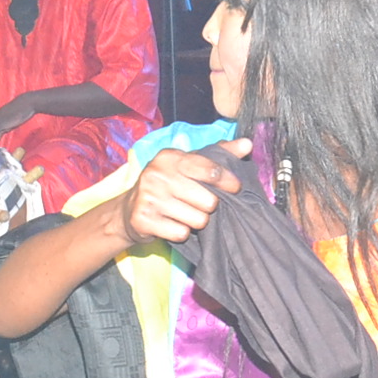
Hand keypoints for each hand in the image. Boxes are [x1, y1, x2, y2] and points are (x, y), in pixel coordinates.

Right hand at [117, 139, 249, 244]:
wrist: (129, 210)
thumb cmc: (167, 185)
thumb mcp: (189, 165)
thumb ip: (219, 154)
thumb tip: (248, 143)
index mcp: (169, 156)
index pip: (211, 169)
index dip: (228, 181)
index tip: (235, 188)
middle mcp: (156, 174)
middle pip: (208, 201)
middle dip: (208, 207)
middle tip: (197, 204)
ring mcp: (148, 198)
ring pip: (197, 220)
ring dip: (195, 221)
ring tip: (184, 215)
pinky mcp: (143, 220)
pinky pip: (181, 233)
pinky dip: (180, 233)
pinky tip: (171, 224)